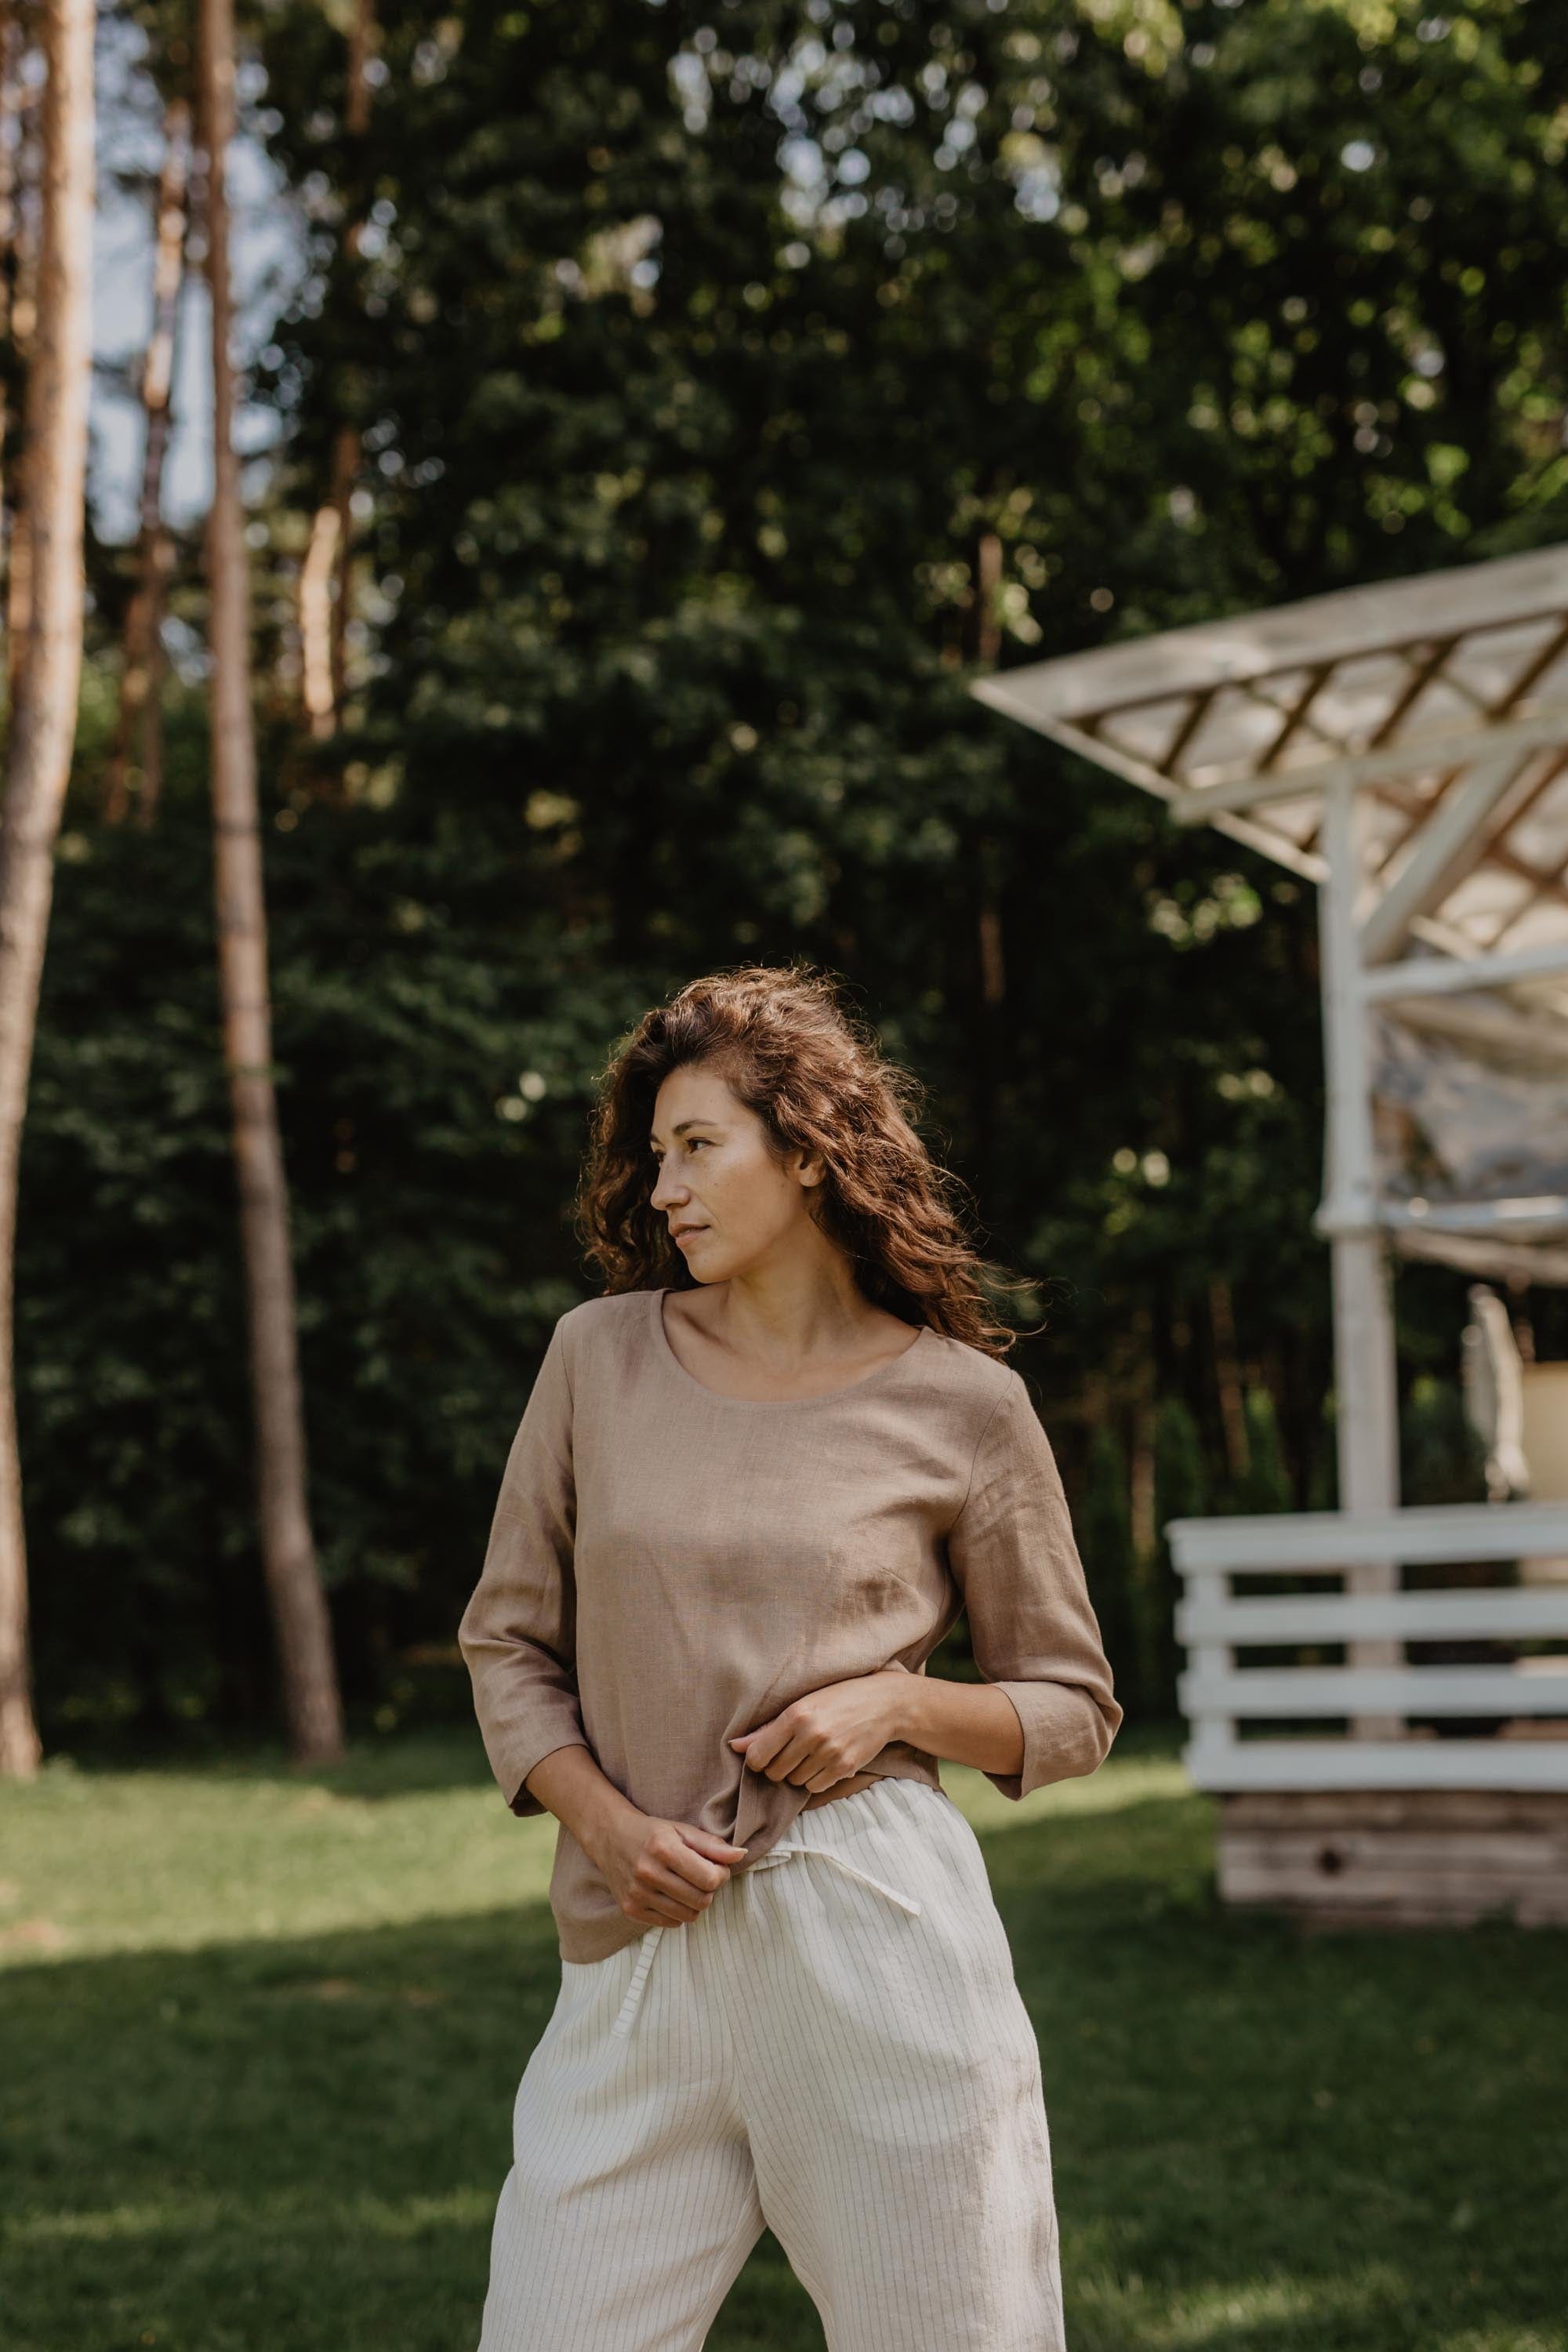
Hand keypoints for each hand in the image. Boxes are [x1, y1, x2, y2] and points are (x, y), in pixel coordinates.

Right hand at [593, 1808, 750, 1928]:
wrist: (610, 1838)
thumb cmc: (652, 1833)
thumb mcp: (682, 1830)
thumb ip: (712, 1845)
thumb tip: (741, 1855)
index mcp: (664, 1848)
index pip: (709, 1879)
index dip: (721, 1875)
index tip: (717, 1868)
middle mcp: (648, 1873)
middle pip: (701, 1900)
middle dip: (709, 1890)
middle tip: (702, 1877)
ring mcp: (637, 1894)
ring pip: (688, 1916)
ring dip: (695, 1903)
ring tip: (687, 1885)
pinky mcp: (631, 1910)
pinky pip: (671, 1923)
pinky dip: (678, 1912)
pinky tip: (671, 1894)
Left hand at [729, 1668, 908, 1793]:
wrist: (884, 1704)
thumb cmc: (838, 1699)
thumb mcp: (803, 1703)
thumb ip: (768, 1728)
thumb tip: (734, 1746)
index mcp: (796, 1715)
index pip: (758, 1755)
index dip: (757, 1761)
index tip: (765, 1756)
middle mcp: (811, 1735)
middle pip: (775, 1772)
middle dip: (778, 1767)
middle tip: (791, 1753)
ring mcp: (829, 1753)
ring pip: (794, 1781)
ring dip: (798, 1773)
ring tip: (811, 1754)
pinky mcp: (845, 1767)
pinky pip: (815, 1787)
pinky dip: (815, 1779)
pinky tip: (824, 1762)